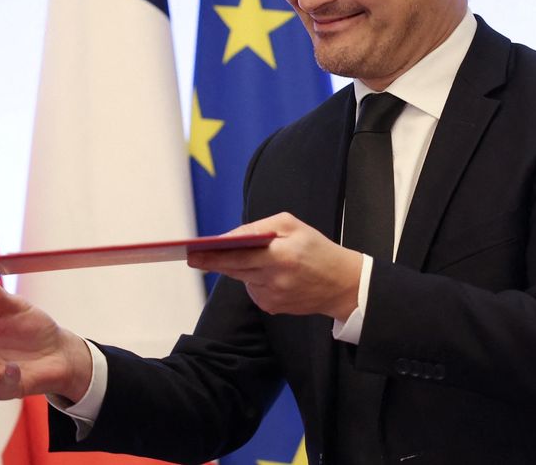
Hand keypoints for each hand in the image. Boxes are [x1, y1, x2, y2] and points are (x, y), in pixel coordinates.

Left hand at [187, 212, 362, 319]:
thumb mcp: (293, 226)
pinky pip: (252, 290)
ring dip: (241, 268)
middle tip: (192, 257)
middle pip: (234, 269)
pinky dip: (254, 280)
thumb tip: (231, 236)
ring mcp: (273, 297)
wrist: (343, 285)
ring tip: (259, 259)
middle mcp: (275, 279)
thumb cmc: (317, 249)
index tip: (193, 252)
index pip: (239, 255)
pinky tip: (272, 275)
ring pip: (242, 279)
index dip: (213, 255)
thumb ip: (261, 227)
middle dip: (212, 262)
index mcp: (281, 256)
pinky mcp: (273, 308)